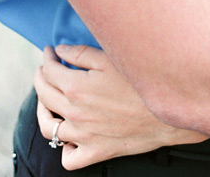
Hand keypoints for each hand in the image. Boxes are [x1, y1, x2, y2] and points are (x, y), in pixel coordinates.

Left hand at [35, 44, 206, 169]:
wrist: (168, 110)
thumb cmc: (142, 80)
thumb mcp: (112, 58)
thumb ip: (81, 53)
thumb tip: (60, 51)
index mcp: (76, 88)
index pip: (49, 72)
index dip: (47, 58)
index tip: (51, 51)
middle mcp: (75, 114)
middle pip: (44, 95)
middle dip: (41, 78)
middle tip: (46, 68)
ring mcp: (83, 136)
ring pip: (49, 128)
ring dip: (43, 111)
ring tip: (48, 100)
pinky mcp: (95, 152)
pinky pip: (68, 157)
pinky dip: (64, 147)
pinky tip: (70, 134)